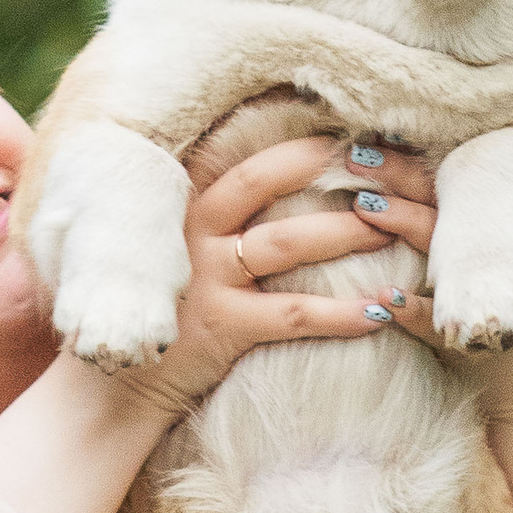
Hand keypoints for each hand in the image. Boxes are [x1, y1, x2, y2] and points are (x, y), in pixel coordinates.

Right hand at [132, 137, 441, 409]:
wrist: (118, 384)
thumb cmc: (168, 310)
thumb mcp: (181, 248)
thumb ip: (222, 212)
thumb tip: (287, 176)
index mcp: (186, 201)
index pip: (243, 148)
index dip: (300, 135)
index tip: (352, 128)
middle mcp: (192, 229)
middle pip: (265, 177)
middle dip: (328, 165)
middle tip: (383, 163)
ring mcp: (205, 276)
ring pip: (287, 240)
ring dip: (347, 232)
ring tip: (394, 231)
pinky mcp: (221, 326)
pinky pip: (293, 314)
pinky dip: (341, 313)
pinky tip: (379, 310)